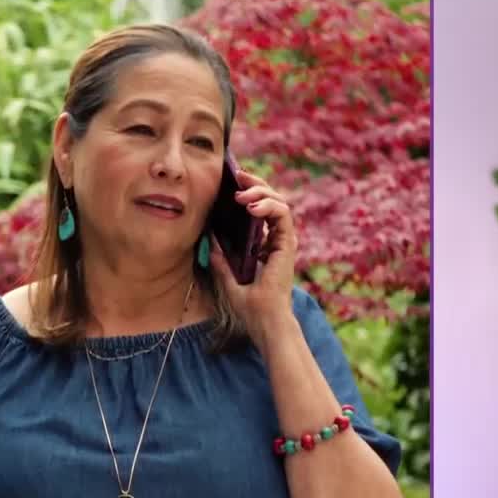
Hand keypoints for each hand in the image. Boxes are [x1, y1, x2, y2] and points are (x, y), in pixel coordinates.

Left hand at [211, 169, 296, 331]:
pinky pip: (283, 215)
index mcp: (265, 246)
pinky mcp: (287, 245)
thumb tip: (209, 239)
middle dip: (255, 184)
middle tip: (237, 176)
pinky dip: (269, 205)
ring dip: (261, 192)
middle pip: (271, 201)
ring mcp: (284, 242)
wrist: (264, 322)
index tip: (231, 183)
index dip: (249, 193)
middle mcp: (277, 240)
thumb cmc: (250, 308)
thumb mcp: (227, 279)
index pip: (260, 210)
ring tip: (242, 194)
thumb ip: (221, 259)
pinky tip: (252, 207)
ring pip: (279, 202)